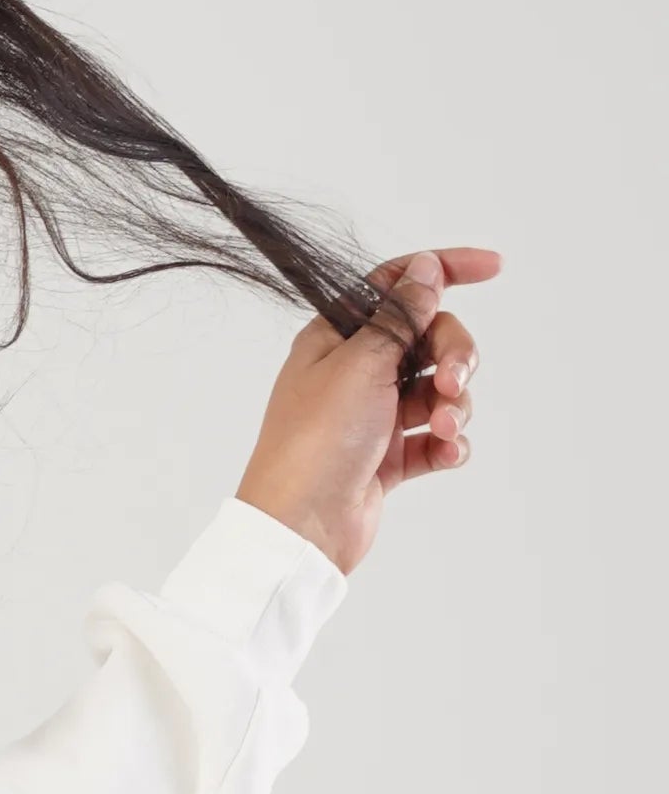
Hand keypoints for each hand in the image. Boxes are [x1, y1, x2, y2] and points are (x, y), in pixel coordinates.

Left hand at [236, 246, 499, 577]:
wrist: (301, 526)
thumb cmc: (317, 440)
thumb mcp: (361, 364)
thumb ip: (400, 316)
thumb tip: (424, 268)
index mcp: (337, 337)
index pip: (396, 285)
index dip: (444, 269)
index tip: (493, 268)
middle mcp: (355, 371)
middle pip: (429, 338)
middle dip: (454, 355)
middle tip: (453, 382)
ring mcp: (374, 414)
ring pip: (438, 390)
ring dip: (453, 405)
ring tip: (442, 428)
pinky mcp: (388, 456)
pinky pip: (436, 437)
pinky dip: (448, 444)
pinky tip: (444, 453)